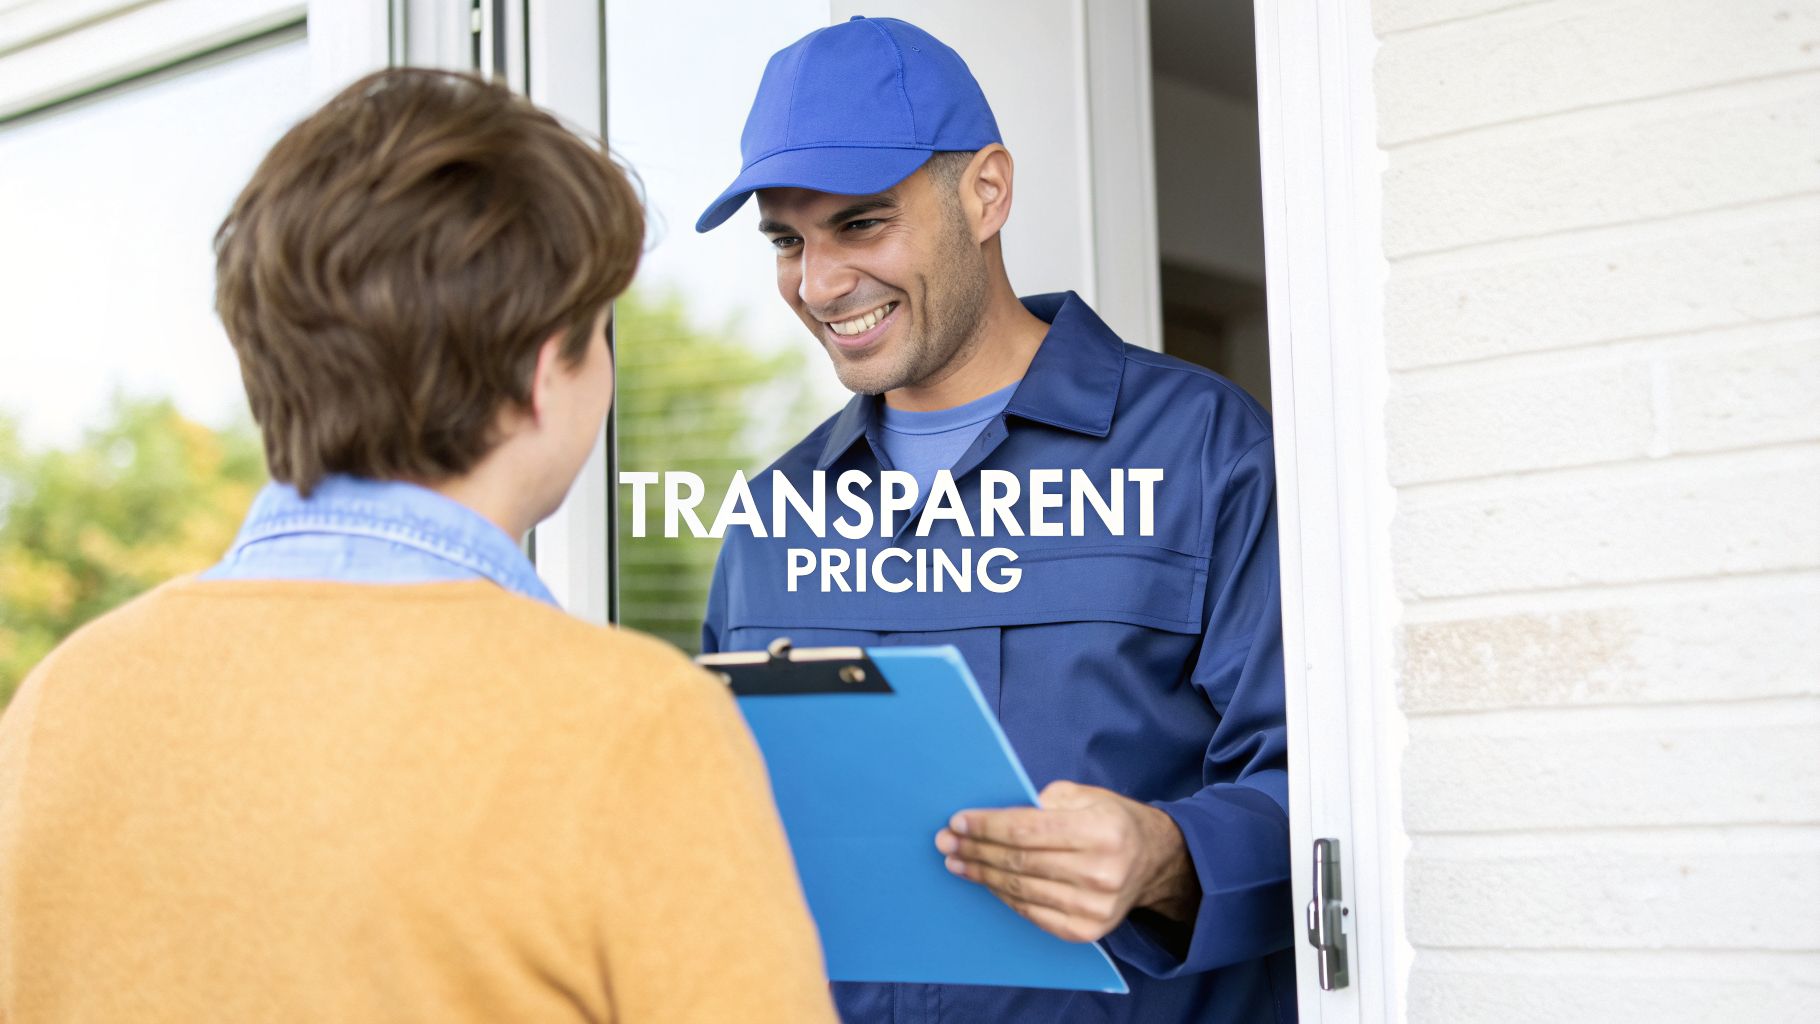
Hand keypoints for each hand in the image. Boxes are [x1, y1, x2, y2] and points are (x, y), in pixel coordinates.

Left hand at [933, 780, 1198, 943]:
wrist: (1153, 862)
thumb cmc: (1112, 822)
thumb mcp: (1087, 796)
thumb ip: (1044, 802)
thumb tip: (992, 815)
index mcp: (1101, 832)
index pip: (1027, 831)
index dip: (987, 827)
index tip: (957, 821)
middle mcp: (1100, 873)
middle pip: (1019, 862)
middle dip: (976, 850)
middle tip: (945, 842)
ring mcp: (1094, 908)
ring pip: (1021, 890)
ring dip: (982, 875)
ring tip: (956, 861)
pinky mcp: (1086, 931)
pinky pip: (1031, 912)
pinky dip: (1003, 895)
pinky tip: (985, 881)